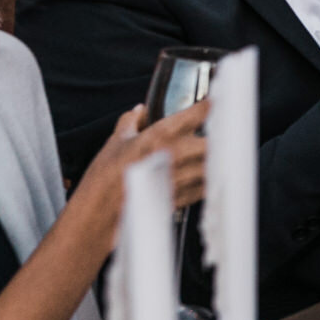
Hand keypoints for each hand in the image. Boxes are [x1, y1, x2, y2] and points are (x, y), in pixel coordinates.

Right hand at [73, 100, 209, 227]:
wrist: (98, 218)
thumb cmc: (103, 182)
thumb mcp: (114, 144)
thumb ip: (130, 123)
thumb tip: (138, 111)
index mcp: (160, 136)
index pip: (197, 114)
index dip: (210, 105)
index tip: (215, 102)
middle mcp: (175, 156)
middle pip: (214, 142)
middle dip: (221, 137)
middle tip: (221, 132)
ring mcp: (181, 179)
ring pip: (213, 165)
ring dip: (216, 160)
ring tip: (217, 154)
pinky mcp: (182, 198)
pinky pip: (204, 187)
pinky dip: (207, 181)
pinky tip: (204, 177)